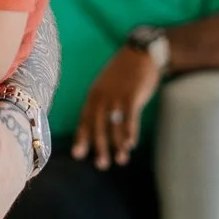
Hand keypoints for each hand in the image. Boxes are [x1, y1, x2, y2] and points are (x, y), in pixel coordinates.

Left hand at [73, 46, 160, 168]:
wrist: (140, 53)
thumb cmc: (124, 73)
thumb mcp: (106, 86)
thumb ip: (101, 103)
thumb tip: (98, 125)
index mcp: (94, 94)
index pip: (85, 119)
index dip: (82, 137)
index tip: (78, 155)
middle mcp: (102, 96)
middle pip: (98, 124)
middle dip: (99, 146)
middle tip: (102, 165)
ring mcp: (117, 95)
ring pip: (114, 123)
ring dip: (117, 143)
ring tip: (121, 159)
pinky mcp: (132, 94)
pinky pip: (129, 116)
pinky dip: (129, 131)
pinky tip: (131, 144)